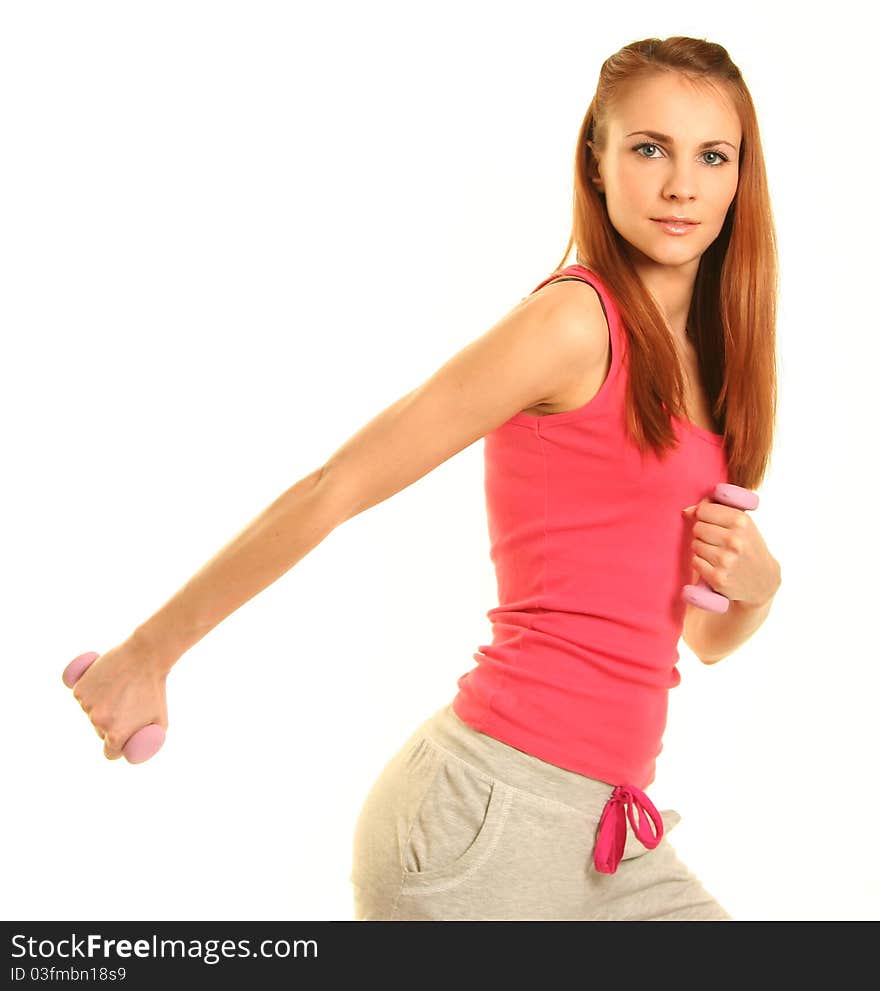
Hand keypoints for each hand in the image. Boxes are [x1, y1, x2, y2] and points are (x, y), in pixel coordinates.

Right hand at [68, 637, 168, 760]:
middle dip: (111, 724)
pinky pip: (82, 696)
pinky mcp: (80, 688)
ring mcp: (86, 705)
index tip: (122, 739)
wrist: (146, 657)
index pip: (109, 752)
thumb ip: (150, 740)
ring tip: (118, 689)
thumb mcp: (160, 720)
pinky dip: (89, 691)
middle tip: (126, 706)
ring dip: (100, 705)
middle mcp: (98, 722)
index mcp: (116, 734)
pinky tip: (103, 682)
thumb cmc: (156, 688)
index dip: (117, 748)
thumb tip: (139, 750)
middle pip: (100, 732)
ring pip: (90, 712)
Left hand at [683, 500, 780, 607]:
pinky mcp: (718, 577)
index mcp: (741, 522)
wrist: (763, 581)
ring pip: (695, 544)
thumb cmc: (748, 547)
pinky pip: (695, 562)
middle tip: (718, 541)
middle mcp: (734, 540)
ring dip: (702, 549)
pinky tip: (715, 565)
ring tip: (718, 554)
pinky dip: (701, 563)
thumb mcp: (742, 524)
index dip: (704, 516)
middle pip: (697, 527)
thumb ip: (715, 510)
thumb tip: (687, 511)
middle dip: (703, 534)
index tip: (714, 523)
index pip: (703, 510)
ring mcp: (726, 560)